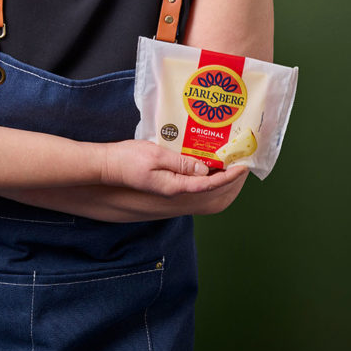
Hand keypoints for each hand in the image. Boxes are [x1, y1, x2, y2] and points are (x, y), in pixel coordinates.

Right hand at [101, 138, 248, 199]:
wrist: (107, 168)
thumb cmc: (127, 159)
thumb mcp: (154, 155)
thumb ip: (180, 162)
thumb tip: (204, 168)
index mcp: (175, 186)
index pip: (210, 184)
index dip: (230, 176)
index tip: (243, 166)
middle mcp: (177, 193)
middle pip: (214, 195)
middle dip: (232, 183)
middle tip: (243, 165)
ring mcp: (173, 193)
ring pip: (207, 195)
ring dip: (222, 183)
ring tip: (230, 166)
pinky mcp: (169, 190)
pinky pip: (197, 190)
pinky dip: (209, 181)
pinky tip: (208, 166)